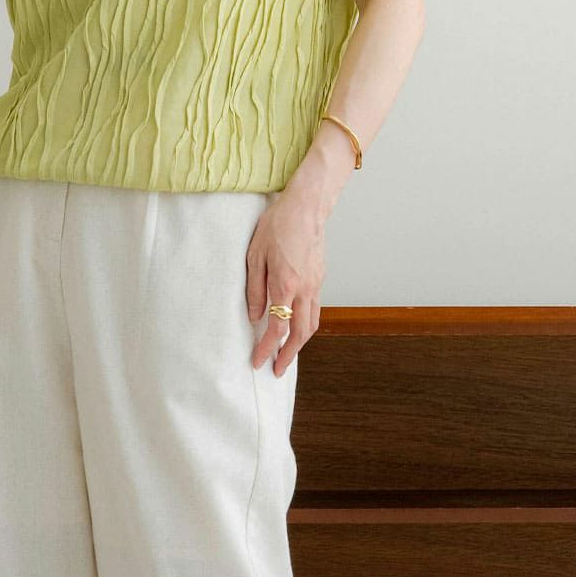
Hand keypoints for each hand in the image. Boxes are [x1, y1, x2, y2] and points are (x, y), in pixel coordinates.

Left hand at [245, 189, 323, 374]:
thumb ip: (255, 289)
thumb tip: (255, 316)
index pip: (277, 327)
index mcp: (286, 285)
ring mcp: (316, 284)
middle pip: (300, 333)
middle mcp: (305, 289)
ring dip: (300, 343)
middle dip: (289, 355)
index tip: (258, 362)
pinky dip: (306, 325)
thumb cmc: (277, 226)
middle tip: (277, 370)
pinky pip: (315, 309)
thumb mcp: (255, 256)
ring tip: (287, 354)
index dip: (267, 348)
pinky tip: (297, 328)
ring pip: (312, 323)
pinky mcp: (320, 278)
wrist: (306, 206)